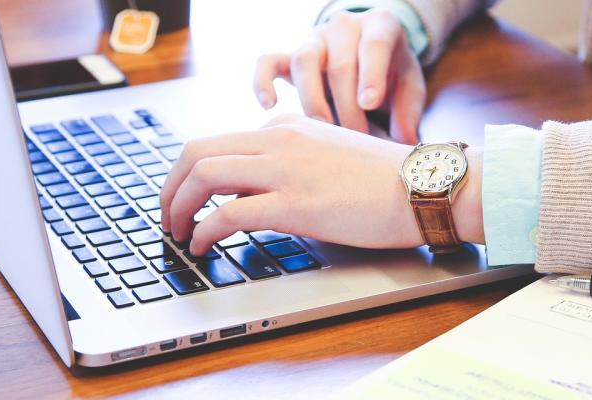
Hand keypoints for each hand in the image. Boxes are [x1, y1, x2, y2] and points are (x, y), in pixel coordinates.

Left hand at [159, 114, 483, 253]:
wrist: (423, 186)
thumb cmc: (385, 181)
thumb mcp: (328, 156)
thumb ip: (291, 164)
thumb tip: (253, 193)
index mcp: (286, 128)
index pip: (218, 142)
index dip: (189, 174)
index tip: (184, 198)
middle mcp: (279, 140)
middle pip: (196, 152)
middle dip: (170, 187)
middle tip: (167, 216)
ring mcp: (285, 170)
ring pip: (204, 175)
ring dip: (178, 207)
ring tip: (178, 233)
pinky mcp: (295, 204)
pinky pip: (228, 213)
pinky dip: (204, 231)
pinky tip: (203, 246)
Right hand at [253, 8, 425, 143]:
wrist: (370, 55)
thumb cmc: (392, 73)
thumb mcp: (409, 86)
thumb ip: (409, 112)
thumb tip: (404, 143)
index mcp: (380, 26)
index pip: (374, 45)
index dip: (371, 75)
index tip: (369, 104)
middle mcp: (344, 26)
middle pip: (339, 64)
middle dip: (347, 107)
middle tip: (356, 139)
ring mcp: (314, 39)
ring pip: (304, 61)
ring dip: (313, 101)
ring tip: (324, 132)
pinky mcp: (290, 55)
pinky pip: (268, 61)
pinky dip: (263, 81)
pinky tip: (269, 105)